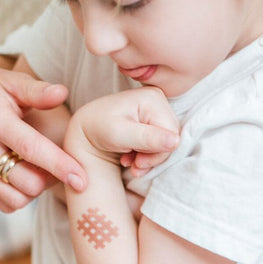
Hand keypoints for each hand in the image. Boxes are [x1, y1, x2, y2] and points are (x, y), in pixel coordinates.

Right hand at [0, 54, 86, 211]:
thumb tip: (61, 93)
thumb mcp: (14, 81)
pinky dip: (22, 195)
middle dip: (51, 179)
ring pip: (17, 199)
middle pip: (28, 182)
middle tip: (61, 165)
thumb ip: (39, 90)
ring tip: (42, 168)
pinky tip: (25, 175)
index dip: (59, 166)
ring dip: (37, 189)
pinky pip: (6, 203)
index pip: (30, 149)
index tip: (82, 179)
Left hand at [65, 87, 179, 172]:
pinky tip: (133, 156)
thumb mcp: (120, 135)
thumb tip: (176, 141)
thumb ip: (148, 138)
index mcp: (152, 98)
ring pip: (168, 141)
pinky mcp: (154, 117)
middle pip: (171, 137)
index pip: (171, 133)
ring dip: (150, 158)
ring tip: (130, 162)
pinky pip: (162, 141)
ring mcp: (157, 107)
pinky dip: (148, 154)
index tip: (137, 164)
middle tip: (133, 166)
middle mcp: (158, 98)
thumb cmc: (99, 129)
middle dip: (153, 157)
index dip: (158, 154)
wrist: (86, 129)